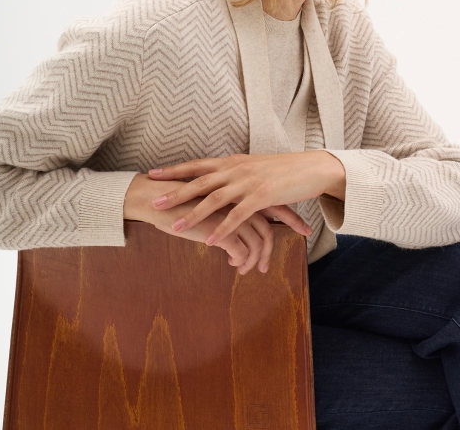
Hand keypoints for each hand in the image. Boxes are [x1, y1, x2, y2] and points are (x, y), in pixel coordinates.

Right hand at [123, 173, 300, 273]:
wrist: (155, 198)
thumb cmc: (179, 199)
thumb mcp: (209, 198)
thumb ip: (226, 204)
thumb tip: (240, 217)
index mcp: (240, 188)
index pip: (274, 203)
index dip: (290, 217)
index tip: (304, 229)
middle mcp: (239, 199)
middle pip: (270, 224)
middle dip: (278, 245)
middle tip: (271, 265)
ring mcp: (230, 213)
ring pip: (258, 240)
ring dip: (257, 259)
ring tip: (251, 270)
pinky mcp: (220, 228)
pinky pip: (241, 250)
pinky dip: (242, 261)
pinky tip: (235, 266)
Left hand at [147, 151, 345, 246]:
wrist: (311, 167)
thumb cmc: (283, 169)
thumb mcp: (254, 166)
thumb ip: (235, 172)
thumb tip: (219, 178)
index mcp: (233, 161)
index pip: (198, 165)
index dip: (175, 170)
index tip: (153, 174)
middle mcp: (237, 169)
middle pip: (200, 181)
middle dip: (175, 192)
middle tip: (155, 202)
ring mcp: (249, 182)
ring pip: (215, 199)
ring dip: (194, 214)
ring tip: (176, 227)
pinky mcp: (263, 196)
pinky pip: (238, 215)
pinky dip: (223, 228)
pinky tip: (211, 240)